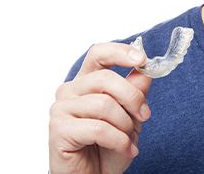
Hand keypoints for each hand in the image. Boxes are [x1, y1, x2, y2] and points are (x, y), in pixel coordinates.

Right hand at [49, 43, 151, 173]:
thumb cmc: (107, 148)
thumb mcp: (130, 118)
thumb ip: (135, 93)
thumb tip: (144, 73)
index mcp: (85, 82)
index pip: (98, 53)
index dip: (120, 52)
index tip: (141, 59)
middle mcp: (69, 91)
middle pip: (105, 78)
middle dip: (132, 97)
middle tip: (144, 116)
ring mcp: (61, 109)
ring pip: (104, 104)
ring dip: (125, 124)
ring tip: (129, 139)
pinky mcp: (59, 130)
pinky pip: (98, 128)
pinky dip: (119, 140)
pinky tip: (125, 150)